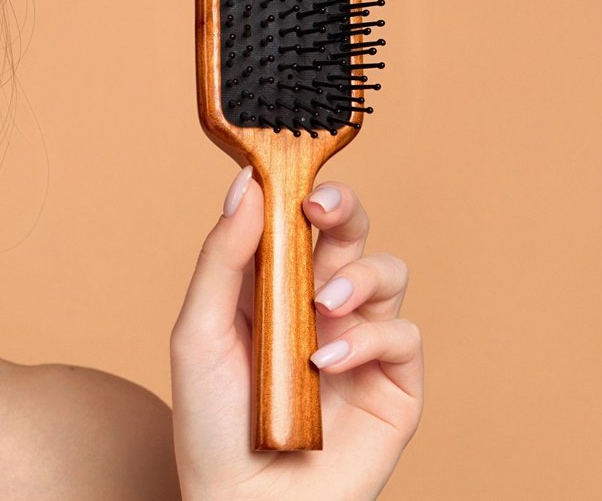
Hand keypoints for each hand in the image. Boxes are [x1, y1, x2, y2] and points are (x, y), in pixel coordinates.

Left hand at [168, 167, 423, 500]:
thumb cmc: (210, 426)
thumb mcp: (198, 332)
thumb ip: (223, 259)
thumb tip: (246, 184)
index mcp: (269, 287)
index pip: (296, 220)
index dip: (301, 189)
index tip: (293, 175)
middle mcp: (319, 307)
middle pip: (351, 233)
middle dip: (343, 210)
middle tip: (320, 210)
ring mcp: (359, 344)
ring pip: (388, 273)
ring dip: (358, 276)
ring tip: (323, 306)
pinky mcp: (393, 385)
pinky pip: (403, 335)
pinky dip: (368, 338)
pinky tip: (326, 363)